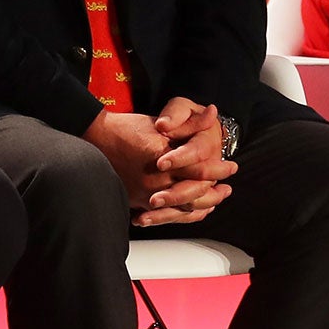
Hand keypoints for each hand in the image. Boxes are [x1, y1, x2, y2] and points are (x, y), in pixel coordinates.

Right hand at [82, 108, 232, 227]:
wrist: (96, 141)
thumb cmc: (128, 129)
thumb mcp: (160, 123)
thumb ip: (189, 123)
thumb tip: (212, 113)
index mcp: (164, 158)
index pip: (200, 170)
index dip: (220, 169)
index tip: (232, 167)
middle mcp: (156, 180)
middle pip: (195, 194)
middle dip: (215, 193)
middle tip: (226, 189)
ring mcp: (146, 194)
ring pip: (182, 208)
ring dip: (202, 206)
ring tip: (215, 201)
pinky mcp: (138, 202)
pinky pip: (166, 215)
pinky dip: (182, 214)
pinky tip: (192, 210)